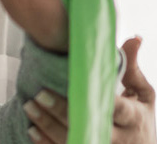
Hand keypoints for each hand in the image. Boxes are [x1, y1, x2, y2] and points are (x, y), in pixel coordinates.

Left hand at [21, 37, 156, 143]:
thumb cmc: (139, 119)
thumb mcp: (143, 95)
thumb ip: (132, 69)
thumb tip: (133, 39)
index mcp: (133, 118)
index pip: (115, 107)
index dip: (93, 96)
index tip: (73, 82)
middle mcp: (118, 137)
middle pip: (88, 124)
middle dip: (62, 111)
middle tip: (40, 94)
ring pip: (72, 140)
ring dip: (48, 125)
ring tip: (30, 106)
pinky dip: (46, 142)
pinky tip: (32, 129)